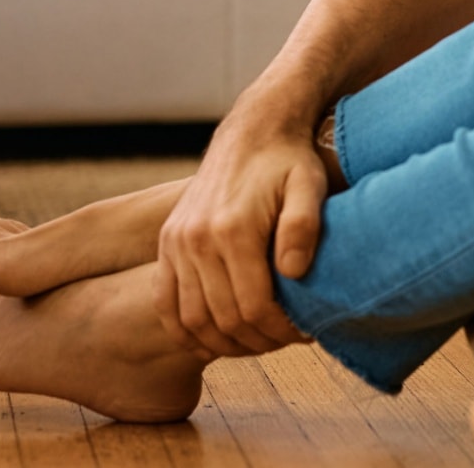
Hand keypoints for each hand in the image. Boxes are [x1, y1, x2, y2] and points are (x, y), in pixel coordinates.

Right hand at [154, 113, 324, 356]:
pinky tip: (210, 343)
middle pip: (223, 319)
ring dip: (224, 343)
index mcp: (233, 229)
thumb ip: (303, 226)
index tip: (304, 333)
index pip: (254, 307)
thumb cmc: (289, 162)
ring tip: (256, 342)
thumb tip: (293, 272)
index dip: (280, 331)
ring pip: (192, 319)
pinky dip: (183, 331)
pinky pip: (164, 302)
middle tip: (285, 340)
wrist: (253, 131)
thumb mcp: (309, 185)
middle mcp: (196, 239)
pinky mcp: (166, 243)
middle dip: (258, 341)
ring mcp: (175, 242)